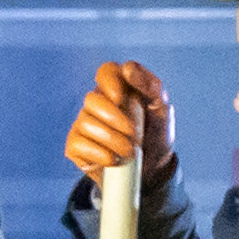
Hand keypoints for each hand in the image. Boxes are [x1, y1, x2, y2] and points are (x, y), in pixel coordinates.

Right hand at [61, 60, 171, 184]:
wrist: (151, 169)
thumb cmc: (156, 135)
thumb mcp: (162, 109)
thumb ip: (151, 86)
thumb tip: (128, 69)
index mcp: (119, 88)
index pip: (106, 71)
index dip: (110, 82)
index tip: (121, 97)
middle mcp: (98, 103)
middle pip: (92, 99)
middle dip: (115, 119)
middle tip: (135, 134)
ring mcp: (84, 124)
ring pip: (86, 123)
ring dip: (112, 140)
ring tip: (130, 152)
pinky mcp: (75, 145)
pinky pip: (78, 144)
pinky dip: (100, 154)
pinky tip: (113, 160)